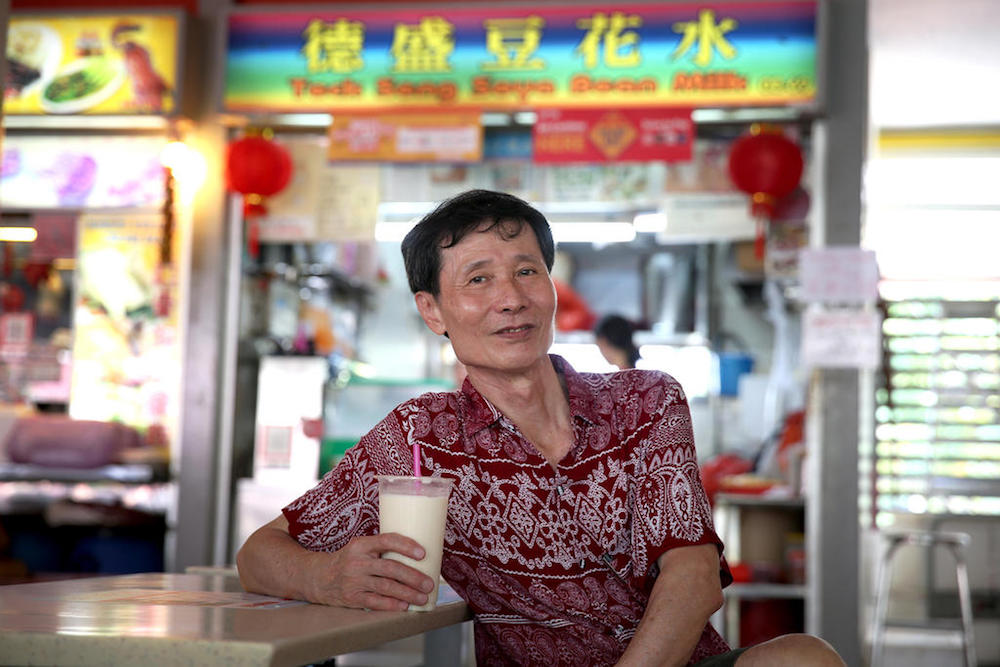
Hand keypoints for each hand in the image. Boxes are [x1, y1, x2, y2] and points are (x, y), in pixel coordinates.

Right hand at [305, 533, 435, 610]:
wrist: (318, 577)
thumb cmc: (347, 560)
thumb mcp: (360, 548)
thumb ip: (381, 549)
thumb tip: (416, 555)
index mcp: (361, 545)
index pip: (386, 540)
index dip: (406, 546)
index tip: (423, 553)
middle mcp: (357, 561)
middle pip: (390, 568)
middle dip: (413, 577)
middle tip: (429, 583)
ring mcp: (353, 580)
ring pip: (386, 587)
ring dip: (408, 593)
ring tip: (423, 597)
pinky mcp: (352, 598)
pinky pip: (375, 602)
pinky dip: (392, 604)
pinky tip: (405, 606)